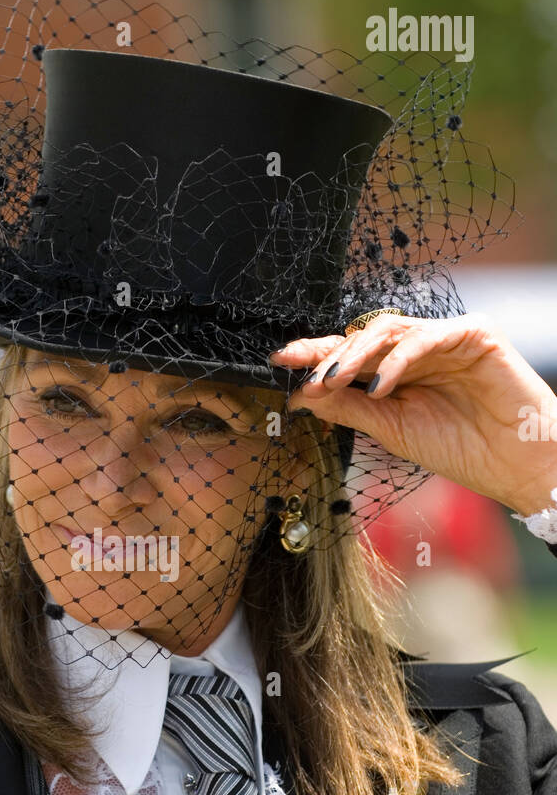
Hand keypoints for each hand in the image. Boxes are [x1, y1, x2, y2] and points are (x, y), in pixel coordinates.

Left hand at [276, 313, 556, 516]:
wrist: (516, 465)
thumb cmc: (462, 449)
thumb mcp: (391, 431)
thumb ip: (349, 409)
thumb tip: (301, 395)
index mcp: (397, 372)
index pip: (349, 356)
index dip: (314, 355)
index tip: (278, 363)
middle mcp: (418, 350)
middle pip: (363, 337)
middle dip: (327, 353)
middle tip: (301, 371)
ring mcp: (445, 338)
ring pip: (388, 330)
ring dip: (354, 355)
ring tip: (333, 380)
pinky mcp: (474, 334)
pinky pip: (425, 337)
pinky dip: (397, 360)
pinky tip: (380, 385)